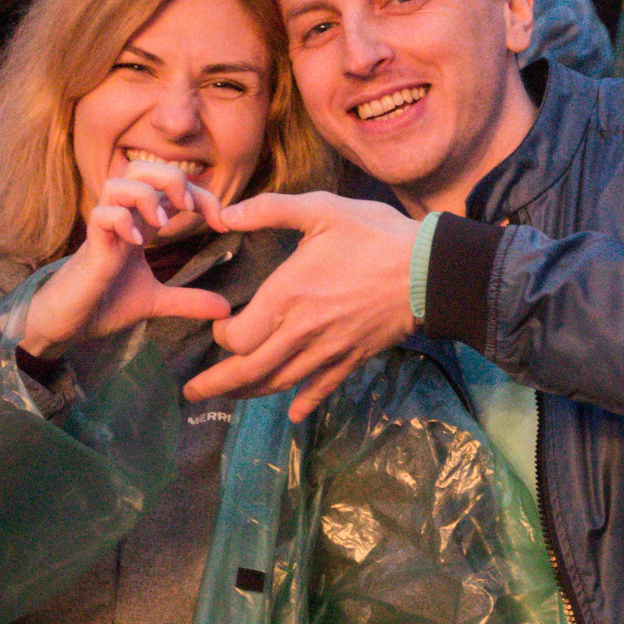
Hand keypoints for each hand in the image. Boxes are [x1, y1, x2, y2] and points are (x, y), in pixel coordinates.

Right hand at [19, 162, 233, 361]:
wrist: (70, 324)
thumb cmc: (105, 303)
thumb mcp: (156, 302)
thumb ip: (190, 300)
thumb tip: (227, 310)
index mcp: (139, 222)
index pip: (171, 188)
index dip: (202, 196)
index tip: (223, 223)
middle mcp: (122, 218)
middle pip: (141, 167)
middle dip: (171, 177)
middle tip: (190, 207)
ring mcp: (104, 229)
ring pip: (118, 183)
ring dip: (146, 196)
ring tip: (163, 225)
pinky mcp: (90, 247)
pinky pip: (101, 215)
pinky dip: (123, 222)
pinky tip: (138, 244)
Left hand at [182, 191, 419, 419]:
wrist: (431, 271)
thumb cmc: (376, 236)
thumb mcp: (321, 209)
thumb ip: (269, 210)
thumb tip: (224, 214)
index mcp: (287, 297)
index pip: (238, 336)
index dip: (221, 335)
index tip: (218, 325)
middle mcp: (302, 332)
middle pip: (249, 371)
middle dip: (215, 384)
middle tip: (191, 392)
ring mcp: (328, 351)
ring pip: (279, 384)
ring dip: (249, 394)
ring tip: (228, 397)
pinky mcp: (351, 358)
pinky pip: (321, 389)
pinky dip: (304, 403)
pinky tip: (293, 414)